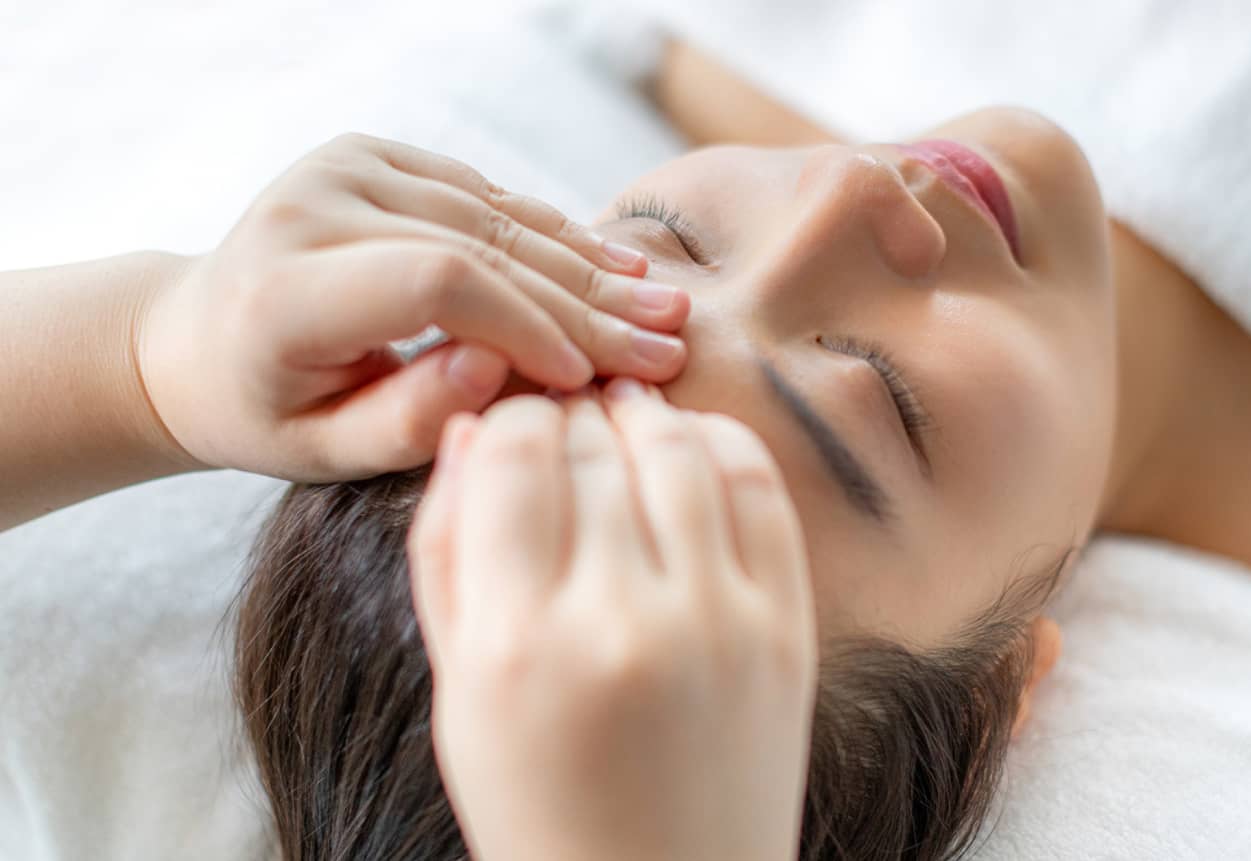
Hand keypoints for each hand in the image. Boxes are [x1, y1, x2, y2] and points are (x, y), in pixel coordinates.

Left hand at [136, 133, 689, 481]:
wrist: (196, 337)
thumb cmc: (266, 412)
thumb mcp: (323, 452)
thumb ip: (410, 421)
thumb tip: (500, 367)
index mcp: (288, 284)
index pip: (437, 283)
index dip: (529, 326)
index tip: (590, 380)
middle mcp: (314, 205)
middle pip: (480, 246)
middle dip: (582, 305)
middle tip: (665, 347)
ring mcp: (346, 167)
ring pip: (497, 216)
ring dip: (587, 266)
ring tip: (662, 306)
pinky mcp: (375, 154)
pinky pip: (487, 195)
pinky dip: (555, 233)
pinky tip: (617, 264)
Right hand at [407, 381, 817, 860]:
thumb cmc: (540, 800)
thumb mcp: (458, 693)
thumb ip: (445, 556)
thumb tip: (467, 430)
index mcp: (517, 645)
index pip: (510, 454)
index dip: (505, 418)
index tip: (509, 428)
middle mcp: (621, 623)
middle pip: (592, 442)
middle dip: (568, 413)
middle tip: (563, 416)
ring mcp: (716, 623)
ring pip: (677, 448)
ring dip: (641, 415)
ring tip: (620, 416)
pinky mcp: (786, 629)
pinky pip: (760, 488)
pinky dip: (721, 444)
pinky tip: (689, 448)